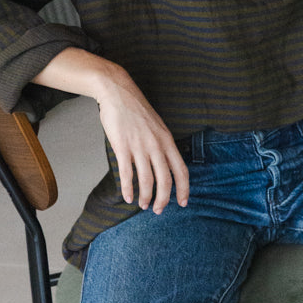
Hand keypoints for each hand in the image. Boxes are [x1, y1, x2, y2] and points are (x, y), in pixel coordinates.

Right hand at [93, 63, 189, 214]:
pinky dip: (128, 188)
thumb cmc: (136, 110)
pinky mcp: (122, 147)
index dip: (184, 189)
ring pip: (147, 180)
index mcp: (167, 141)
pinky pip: (127, 174)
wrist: (118, 92)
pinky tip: (128, 196)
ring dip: (146, 197)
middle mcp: (156, 145)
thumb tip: (165, 164)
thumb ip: (162, 144)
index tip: (183, 203)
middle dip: (163, 199)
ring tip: (142, 205)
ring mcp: (139, 147)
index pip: (182, 170)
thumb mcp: (157, 126)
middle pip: (165, 180)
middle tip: (158, 210)